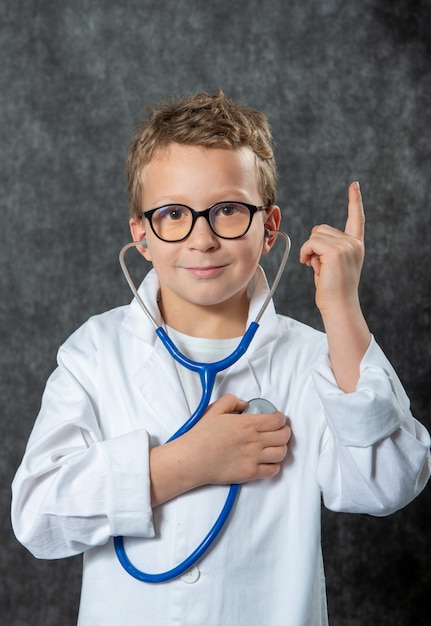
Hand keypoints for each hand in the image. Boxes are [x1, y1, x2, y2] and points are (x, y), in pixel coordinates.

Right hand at [150, 394, 290, 505]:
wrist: (192, 459)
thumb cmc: (202, 434)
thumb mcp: (215, 409)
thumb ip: (232, 401)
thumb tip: (245, 404)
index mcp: (247, 424)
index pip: (277, 420)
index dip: (281, 418)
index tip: (278, 418)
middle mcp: (254, 441)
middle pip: (284, 436)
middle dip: (285, 431)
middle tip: (279, 431)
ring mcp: (253, 458)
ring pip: (281, 453)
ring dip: (281, 447)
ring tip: (274, 445)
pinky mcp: (250, 473)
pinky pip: (273, 470)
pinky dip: (275, 465)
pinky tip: (268, 460)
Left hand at [299, 182, 364, 313]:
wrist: (338, 306)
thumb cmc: (332, 290)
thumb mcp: (330, 264)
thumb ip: (326, 248)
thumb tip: (315, 234)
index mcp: (355, 245)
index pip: (356, 218)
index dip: (355, 201)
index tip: (354, 185)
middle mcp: (354, 243)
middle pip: (322, 228)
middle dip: (314, 245)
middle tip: (318, 265)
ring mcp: (347, 246)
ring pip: (315, 235)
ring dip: (309, 250)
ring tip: (316, 267)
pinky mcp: (336, 251)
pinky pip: (311, 242)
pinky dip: (306, 252)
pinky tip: (310, 265)